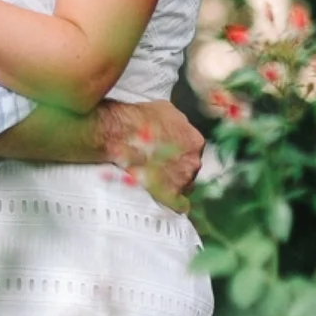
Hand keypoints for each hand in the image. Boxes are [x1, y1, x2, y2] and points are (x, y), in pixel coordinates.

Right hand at [97, 100, 204, 214]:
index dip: (180, 153)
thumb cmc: (139, 119)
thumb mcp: (166, 110)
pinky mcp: (171, 194)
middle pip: (190, 170)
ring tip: (155, 180)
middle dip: (177, 169)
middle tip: (159, 167)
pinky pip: (180, 205)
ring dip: (173, 184)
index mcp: (195, 141)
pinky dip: (174, 204)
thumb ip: (179, 124)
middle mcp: (194, 161)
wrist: (121, 134)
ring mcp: (183, 179)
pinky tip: (165, 199)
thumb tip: (178, 129)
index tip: (168, 155)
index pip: (193, 152)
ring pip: (185, 186)